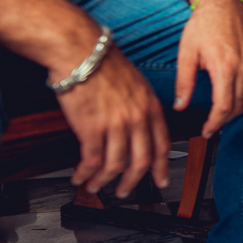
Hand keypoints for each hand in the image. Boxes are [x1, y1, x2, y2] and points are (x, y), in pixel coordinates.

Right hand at [58, 48, 170, 197]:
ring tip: (96, 186)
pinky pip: (92, 160)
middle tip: (125, 191)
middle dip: (133, 182)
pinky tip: (80, 177)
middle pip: (141, 161)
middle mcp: (137, 117)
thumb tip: (138, 125)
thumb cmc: (103, 62)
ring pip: (115, 165)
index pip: (162, 144)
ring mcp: (116, 124)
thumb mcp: (136, 83)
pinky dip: (85, 173)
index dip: (162, 166)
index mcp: (151, 106)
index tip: (160, 180)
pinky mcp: (92, 128)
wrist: (80, 51)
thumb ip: (140, 106)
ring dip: (104, 181)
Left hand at [175, 0, 242, 138]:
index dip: (215, 123)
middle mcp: (242, 67)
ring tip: (222, 116)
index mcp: (224, 66)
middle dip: (224, 121)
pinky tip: (238, 102)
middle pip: (237, 107)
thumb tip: (180, 105)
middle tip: (211, 127)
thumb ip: (184, 82)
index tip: (207, 131)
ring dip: (237, 112)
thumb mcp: (187, 53)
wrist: (223, 3)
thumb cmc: (204, 24)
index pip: (224, 106)